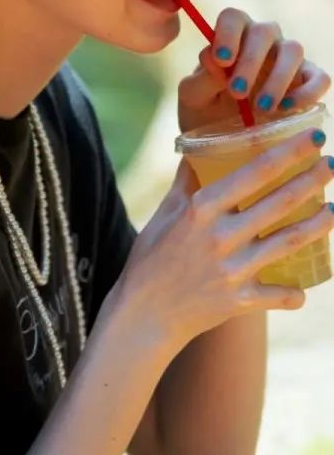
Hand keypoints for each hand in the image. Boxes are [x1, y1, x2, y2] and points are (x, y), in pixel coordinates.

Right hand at [118, 126, 333, 358]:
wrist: (141, 317)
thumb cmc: (148, 262)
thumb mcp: (162, 216)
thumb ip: (185, 184)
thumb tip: (197, 151)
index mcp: (201, 210)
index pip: (255, 173)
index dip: (290, 152)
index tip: (314, 137)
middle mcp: (221, 237)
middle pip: (281, 202)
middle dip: (313, 179)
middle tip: (332, 165)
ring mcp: (233, 270)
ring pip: (290, 241)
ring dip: (320, 223)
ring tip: (333, 210)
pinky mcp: (239, 300)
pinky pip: (277, 295)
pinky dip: (292, 294)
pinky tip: (302, 289)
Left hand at [177, 7, 330, 134]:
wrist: (221, 141)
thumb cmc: (204, 112)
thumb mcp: (193, 99)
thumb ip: (200, 79)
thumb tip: (212, 57)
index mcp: (231, 38)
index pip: (232, 18)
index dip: (228, 34)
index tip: (221, 60)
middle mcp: (262, 42)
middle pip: (265, 31)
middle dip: (251, 61)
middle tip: (237, 92)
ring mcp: (286, 59)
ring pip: (293, 50)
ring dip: (278, 78)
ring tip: (261, 108)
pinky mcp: (305, 81)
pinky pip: (318, 77)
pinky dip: (307, 91)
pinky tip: (286, 108)